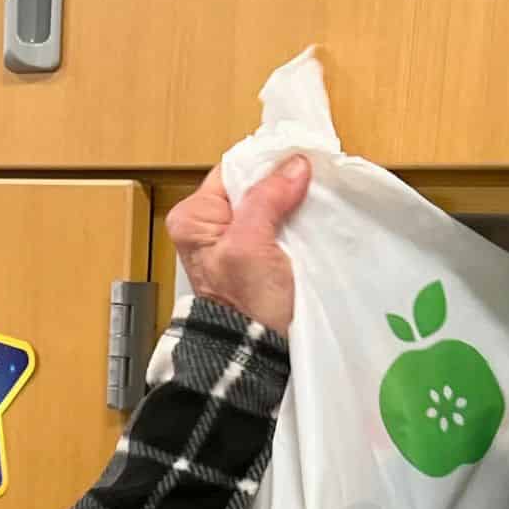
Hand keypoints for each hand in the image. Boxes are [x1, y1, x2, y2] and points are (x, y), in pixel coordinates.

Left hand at [166, 155, 310, 333]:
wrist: (255, 350)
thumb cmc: (244, 304)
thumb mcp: (249, 246)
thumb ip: (266, 200)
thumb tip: (293, 164)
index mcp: (192, 218)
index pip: (231, 170)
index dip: (265, 161)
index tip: (299, 158)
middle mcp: (207, 225)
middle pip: (250, 184)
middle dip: (282, 180)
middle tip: (313, 178)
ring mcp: (232, 239)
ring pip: (267, 201)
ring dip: (291, 199)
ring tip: (316, 197)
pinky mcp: (255, 252)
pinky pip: (277, 221)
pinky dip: (294, 218)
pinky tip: (311, 217)